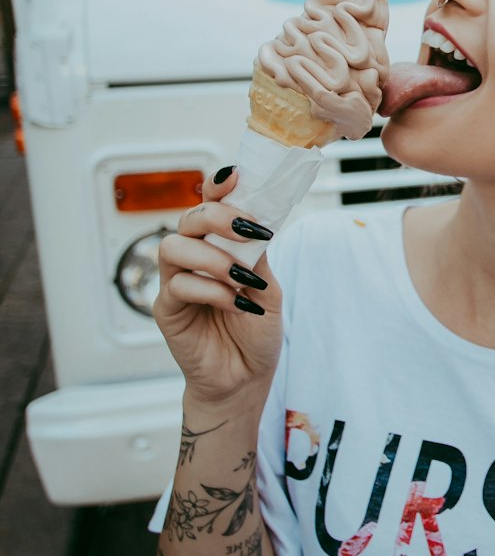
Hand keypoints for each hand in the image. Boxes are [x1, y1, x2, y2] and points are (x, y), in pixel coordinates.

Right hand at [153, 168, 282, 407]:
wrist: (246, 378)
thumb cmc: (255, 331)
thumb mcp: (268, 288)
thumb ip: (257, 255)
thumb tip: (255, 223)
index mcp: (217, 247)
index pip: (209, 207)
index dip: (217, 188)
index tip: (236, 177)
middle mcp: (192, 260)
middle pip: (187, 220)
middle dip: (217, 217)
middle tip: (248, 230)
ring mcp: (174, 283)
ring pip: (173, 247)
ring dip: (212, 257)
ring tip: (241, 277)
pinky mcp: (166, 311)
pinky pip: (178, 286)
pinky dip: (211, 290)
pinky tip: (235, 302)